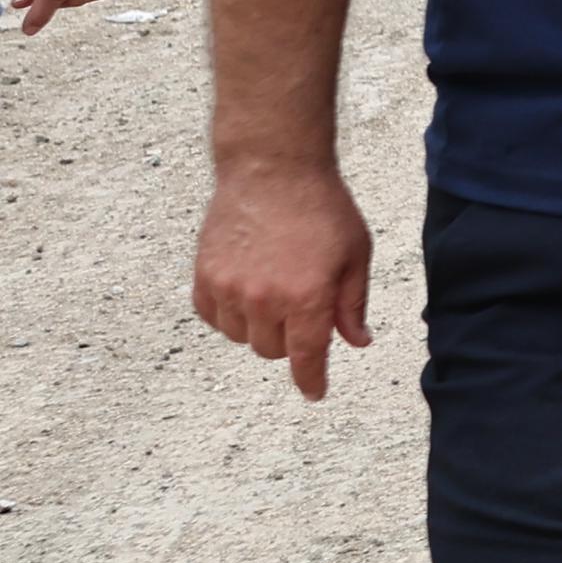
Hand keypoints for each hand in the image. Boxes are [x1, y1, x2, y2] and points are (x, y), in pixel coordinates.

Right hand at [194, 159, 374, 397]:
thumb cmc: (323, 209)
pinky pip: (211, 318)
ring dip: (258, 328)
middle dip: (290, 340)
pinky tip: (244, 291)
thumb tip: (356, 342)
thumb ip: (352, 304)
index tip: (314, 392)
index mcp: (307, 297)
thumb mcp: (355, 255)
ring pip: (240, 337)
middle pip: (271, 350)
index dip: (311, 380)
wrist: (272, 170)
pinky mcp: (203, 276)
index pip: (306, 358)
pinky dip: (228, 315)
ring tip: (274, 292)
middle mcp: (264, 300)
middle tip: (301, 307)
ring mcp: (228, 288)